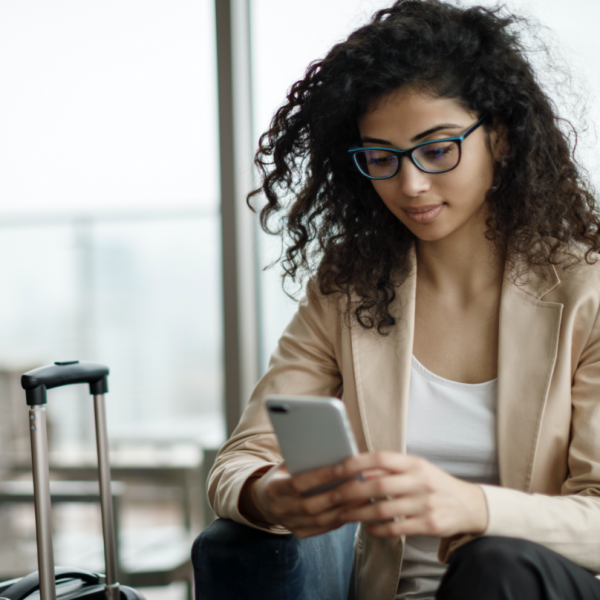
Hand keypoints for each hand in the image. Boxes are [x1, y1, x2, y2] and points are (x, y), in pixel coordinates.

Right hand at [239, 461, 365, 537]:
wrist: (265, 500)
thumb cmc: (283, 475)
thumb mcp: (286, 465)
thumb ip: (305, 460)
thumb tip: (335, 449)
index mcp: (275, 488)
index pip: (299, 482)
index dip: (321, 475)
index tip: (343, 466)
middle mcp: (281, 509)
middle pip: (312, 505)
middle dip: (338, 494)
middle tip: (359, 482)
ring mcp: (290, 524)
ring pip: (320, 520)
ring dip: (344, 508)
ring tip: (363, 496)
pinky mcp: (300, 533)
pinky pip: (324, 528)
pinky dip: (341, 519)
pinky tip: (355, 508)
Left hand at [330, 451, 487, 537]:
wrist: (469, 505)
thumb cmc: (435, 484)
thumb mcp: (416, 469)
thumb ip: (390, 469)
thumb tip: (361, 471)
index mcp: (414, 463)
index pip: (380, 458)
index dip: (356, 462)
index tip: (336, 469)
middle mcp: (420, 481)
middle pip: (378, 486)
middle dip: (351, 492)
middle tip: (332, 497)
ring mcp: (425, 504)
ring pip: (383, 510)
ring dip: (359, 514)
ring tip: (344, 515)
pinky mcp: (429, 525)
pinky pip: (396, 529)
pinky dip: (378, 530)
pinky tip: (367, 528)